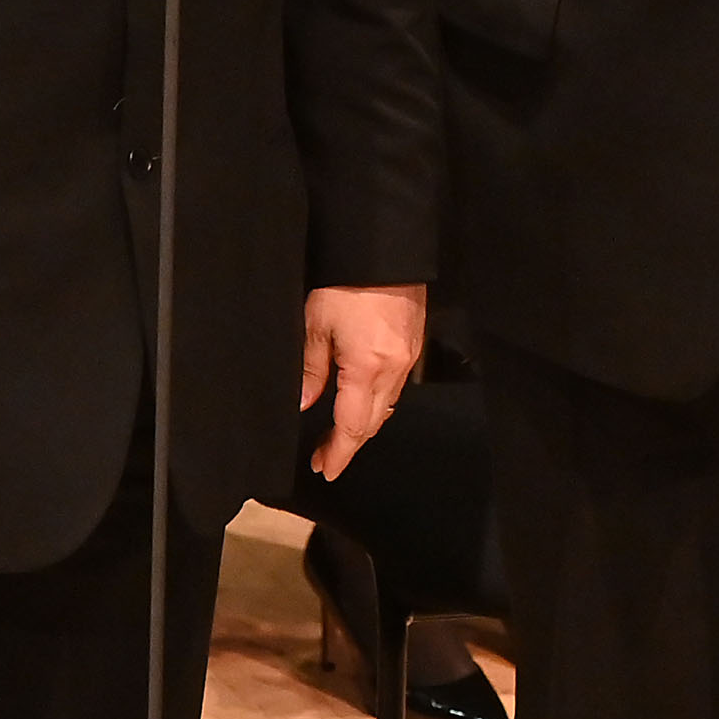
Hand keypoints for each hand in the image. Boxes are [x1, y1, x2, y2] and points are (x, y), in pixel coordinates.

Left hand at [299, 283, 427, 482]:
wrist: (385, 250)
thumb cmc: (347, 281)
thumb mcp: (315, 323)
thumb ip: (311, 368)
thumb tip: (304, 403)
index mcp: (367, 368)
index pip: (352, 426)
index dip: (338, 452)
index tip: (324, 468)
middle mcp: (394, 370)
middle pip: (372, 423)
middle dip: (349, 445)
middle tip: (326, 459)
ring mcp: (408, 360)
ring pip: (386, 408)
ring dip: (363, 426)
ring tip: (340, 436)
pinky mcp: (413, 347)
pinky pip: (396, 389)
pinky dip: (377, 404)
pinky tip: (363, 403)